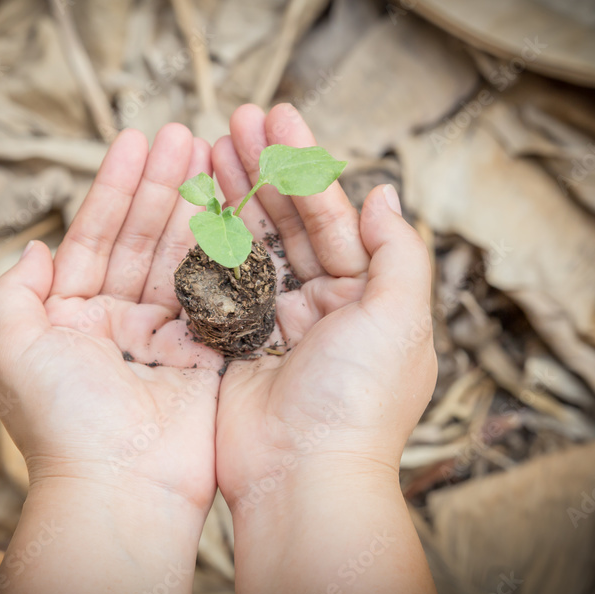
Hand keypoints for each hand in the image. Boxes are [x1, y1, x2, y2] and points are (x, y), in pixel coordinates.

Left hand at [0, 124, 221, 593]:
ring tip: (212, 154)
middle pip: (142, 239)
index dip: (114, 187)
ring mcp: (165, 338)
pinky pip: (216, 295)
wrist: (120, 489)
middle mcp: (119, 323)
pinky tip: (236, 209)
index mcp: (72, 317)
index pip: (95, 236)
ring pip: (181, 258)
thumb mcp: (13, 351)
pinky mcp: (205, 358)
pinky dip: (225, 253)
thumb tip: (32, 248)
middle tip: (184, 133)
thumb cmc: (60, 423)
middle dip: (161, 185)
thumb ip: (13, 295)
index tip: (135, 139)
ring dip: (195, 207)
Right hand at [212, 104, 439, 593]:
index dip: (305, 165)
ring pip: (254, 246)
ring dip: (235, 197)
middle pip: (290, 223)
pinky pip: (223, 283)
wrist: (303, 477)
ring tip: (209, 147)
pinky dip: (209, 244)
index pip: (333, 215)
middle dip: (265, 170)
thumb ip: (398, 251)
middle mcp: (324, 306)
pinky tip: (194, 205)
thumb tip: (382, 192)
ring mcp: (277, 325)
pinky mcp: (236, 345)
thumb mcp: (400, 318)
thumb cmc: (359, 400)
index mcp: (367, 297)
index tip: (277, 116)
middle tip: (235, 119)